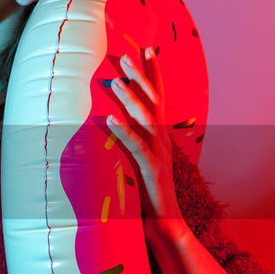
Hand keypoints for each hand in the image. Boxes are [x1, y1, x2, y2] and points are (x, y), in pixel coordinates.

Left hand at [105, 46, 186, 235]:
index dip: (154, 72)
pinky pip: (136, 148)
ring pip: (146, 120)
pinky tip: (109, 120)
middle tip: (126, 54)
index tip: (147, 48)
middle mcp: (162, 140)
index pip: (158, 97)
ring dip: (130, 99)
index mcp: (159, 136)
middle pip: (154, 101)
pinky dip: (123, 132)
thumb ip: (128, 142)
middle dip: (141, 76)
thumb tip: (108, 123)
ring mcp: (158, 155)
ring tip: (116, 80)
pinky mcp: (151, 171)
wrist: (166, 225)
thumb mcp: (137, 162)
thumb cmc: (147, 195)